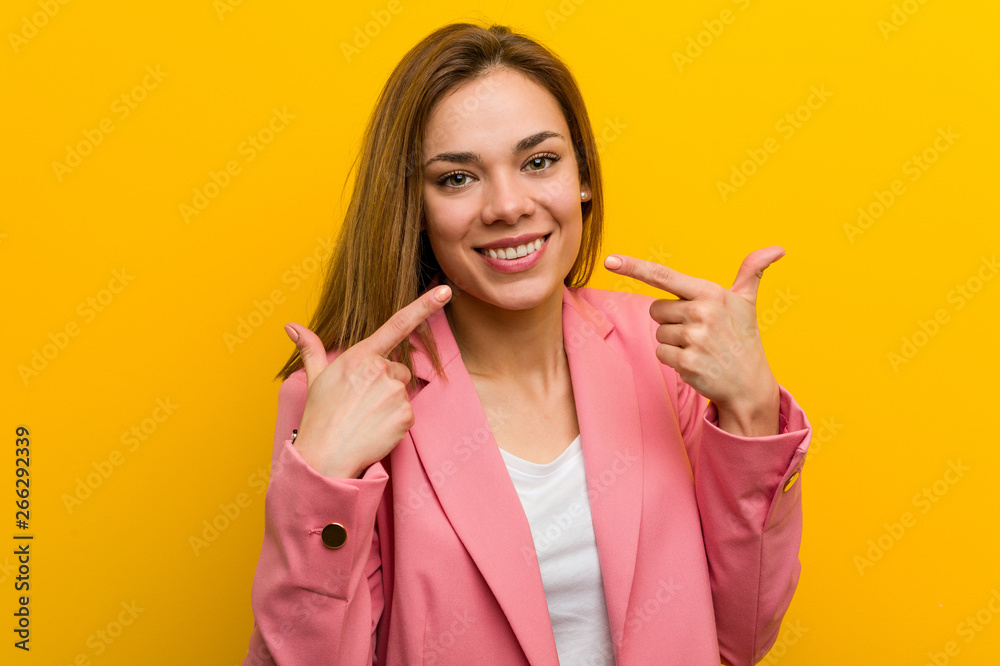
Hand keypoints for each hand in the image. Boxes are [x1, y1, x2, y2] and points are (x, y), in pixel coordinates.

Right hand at [283, 285, 451, 477]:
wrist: (326, 457)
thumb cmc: (320, 416)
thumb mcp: (315, 378)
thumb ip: (311, 348)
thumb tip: (292, 326)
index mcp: (360, 356)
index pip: (397, 324)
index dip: (424, 306)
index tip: (445, 291)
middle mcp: (379, 369)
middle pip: (398, 369)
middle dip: (386, 384)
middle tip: (362, 404)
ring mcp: (394, 392)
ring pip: (403, 391)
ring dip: (391, 403)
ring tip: (366, 418)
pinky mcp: (405, 414)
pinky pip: (408, 413)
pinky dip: (396, 422)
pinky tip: (376, 429)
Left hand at [604, 248, 783, 436]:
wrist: (750, 385)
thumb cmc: (743, 339)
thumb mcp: (747, 303)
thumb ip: (752, 271)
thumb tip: (777, 248)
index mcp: (711, 293)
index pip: (664, 276)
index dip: (634, 267)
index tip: (609, 260)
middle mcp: (702, 312)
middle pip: (656, 309)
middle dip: (671, 321)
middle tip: (698, 332)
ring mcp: (695, 338)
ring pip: (658, 333)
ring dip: (673, 342)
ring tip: (700, 348)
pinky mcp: (687, 362)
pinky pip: (661, 354)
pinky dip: (674, 360)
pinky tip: (696, 363)